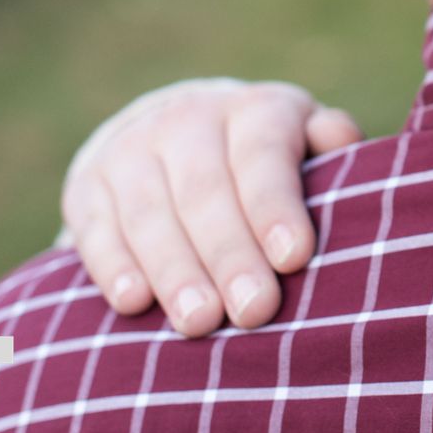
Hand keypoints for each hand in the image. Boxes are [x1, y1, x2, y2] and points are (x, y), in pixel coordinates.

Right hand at [58, 79, 361, 335]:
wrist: (174, 131)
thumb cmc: (267, 161)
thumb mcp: (305, 141)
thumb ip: (329, 145)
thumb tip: (345, 141)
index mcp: (255, 109)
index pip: (263, 155)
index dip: (275, 206)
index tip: (295, 258)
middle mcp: (188, 118)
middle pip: (206, 190)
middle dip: (230, 255)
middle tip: (254, 311)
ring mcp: (130, 147)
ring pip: (150, 212)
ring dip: (175, 270)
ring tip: (200, 323)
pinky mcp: (87, 183)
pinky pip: (97, 226)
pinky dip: (113, 266)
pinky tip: (134, 303)